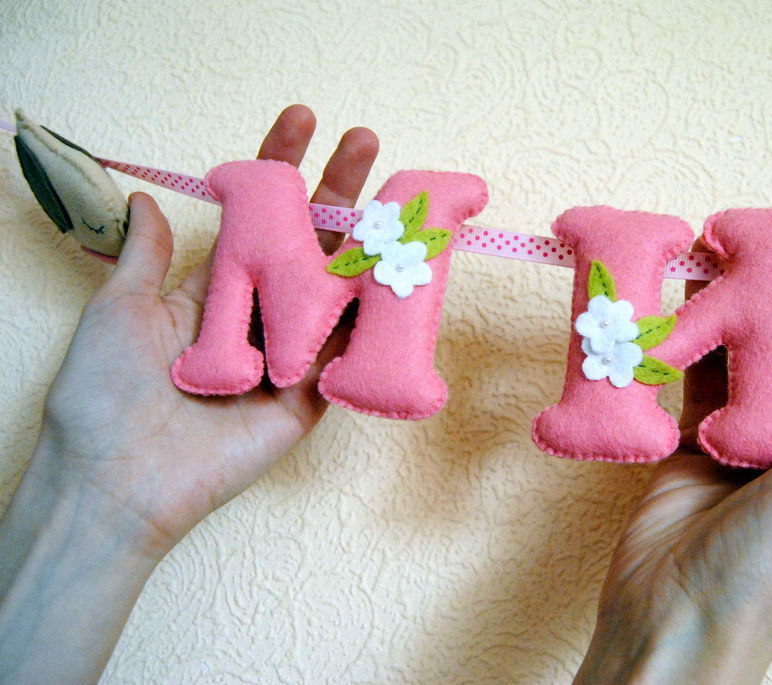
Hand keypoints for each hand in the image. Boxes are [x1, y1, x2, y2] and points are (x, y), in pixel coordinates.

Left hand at [0, 107, 377, 682]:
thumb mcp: (119, 309)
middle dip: (339, 192)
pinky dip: (377, 317)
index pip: (257, 216)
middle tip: (367, 143)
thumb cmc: (106, 393)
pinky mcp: (312, 396)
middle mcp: (259, 314)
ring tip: (401, 198)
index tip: (303, 121)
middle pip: (309, 244)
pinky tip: (403, 272)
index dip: (280, 167)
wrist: (120, 480)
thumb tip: (147, 199)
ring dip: (370, 245)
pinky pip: (350, 353)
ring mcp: (290, 354)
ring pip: (339, 292)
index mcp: (214, 289)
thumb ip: (143, 255)